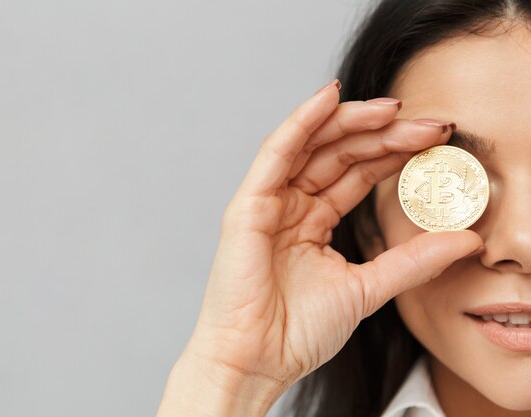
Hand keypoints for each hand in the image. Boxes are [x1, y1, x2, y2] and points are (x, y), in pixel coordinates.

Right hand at [182, 80, 482, 393]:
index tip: (437, 141)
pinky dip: (300, 123)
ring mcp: (269, 203)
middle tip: (429, 124)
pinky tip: (330, 98)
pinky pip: (275, 153)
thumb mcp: (367, 289)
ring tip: (394, 107)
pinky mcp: (248, 204)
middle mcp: (291, 207)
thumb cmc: (297, 332)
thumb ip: (412, 261)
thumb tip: (466, 241)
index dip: (395, 154)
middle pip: (339, 154)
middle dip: (384, 134)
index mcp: (313, 224)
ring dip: (350, 121)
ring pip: (311, 145)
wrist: (256, 361)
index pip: (357, 175)